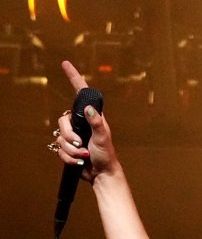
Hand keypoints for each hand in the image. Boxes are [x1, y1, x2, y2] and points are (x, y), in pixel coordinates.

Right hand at [53, 60, 117, 183]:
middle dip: (70, 136)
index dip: (73, 77)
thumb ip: (96, 123)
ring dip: (71, 150)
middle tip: (82, 145)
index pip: (80, 93)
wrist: (101, 174)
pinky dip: (68, 157)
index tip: (66, 64)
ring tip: (84, 156)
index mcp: (90, 116)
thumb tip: (88, 109)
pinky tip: (79, 161)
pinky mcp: (68, 147)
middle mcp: (80, 123)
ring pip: (60, 137)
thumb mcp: (103, 138)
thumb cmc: (106, 155)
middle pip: (62, 122)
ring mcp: (73, 135)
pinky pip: (59, 149)